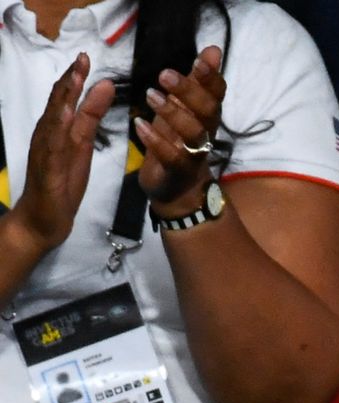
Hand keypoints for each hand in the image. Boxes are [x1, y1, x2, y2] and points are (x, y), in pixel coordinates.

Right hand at [14, 53, 113, 251]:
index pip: (65, 98)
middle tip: (83, 57)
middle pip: (57, 103)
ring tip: (75, 78)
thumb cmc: (63, 182)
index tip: (88, 57)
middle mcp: (47, 135)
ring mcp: (44, 151)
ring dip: (63, 99)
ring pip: (53, 120)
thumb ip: (91, 117)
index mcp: (57, 129)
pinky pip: (51, 148)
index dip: (76, 77)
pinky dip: (57, 131)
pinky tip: (64, 117)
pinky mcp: (46, 170)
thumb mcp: (82, 145)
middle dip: (70, 80)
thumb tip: (104, 87)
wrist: (45, 219)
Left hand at [136, 45, 226, 212]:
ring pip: (193, 134)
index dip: (212, 77)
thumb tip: (214, 49)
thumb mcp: (185, 108)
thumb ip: (197, 81)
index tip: (201, 58)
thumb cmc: (178, 142)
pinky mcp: (179, 172)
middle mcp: (206, 134)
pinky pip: (172, 158)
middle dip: (190, 92)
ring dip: (173, 114)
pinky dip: (156, 142)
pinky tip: (139, 126)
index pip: (217, 94)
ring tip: (150, 96)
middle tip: (164, 75)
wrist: (176, 189)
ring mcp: (194, 155)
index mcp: (207, 116)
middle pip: (208, 112)